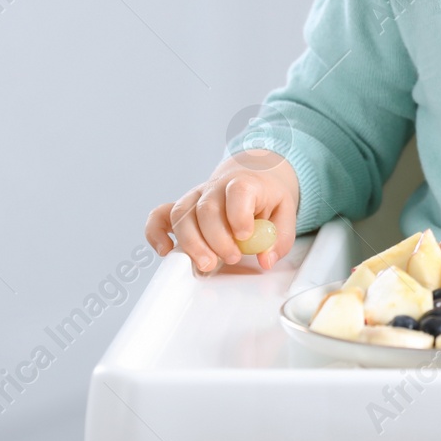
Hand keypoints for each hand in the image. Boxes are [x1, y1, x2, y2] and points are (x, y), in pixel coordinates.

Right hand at [145, 149, 299, 274]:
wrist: (250, 176)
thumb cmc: (265, 197)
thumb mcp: (284, 213)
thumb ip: (278, 238)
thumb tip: (266, 260)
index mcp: (244, 182)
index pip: (238, 190)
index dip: (238, 213)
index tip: (244, 234)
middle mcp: (215, 187)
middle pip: (207, 208)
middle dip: (217, 239)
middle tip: (232, 257)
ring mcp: (195, 197)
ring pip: (182, 215)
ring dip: (192, 244)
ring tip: (207, 264)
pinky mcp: (180, 209)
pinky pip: (159, 216)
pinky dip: (156, 233)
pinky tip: (165, 250)